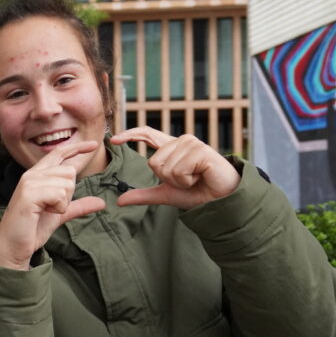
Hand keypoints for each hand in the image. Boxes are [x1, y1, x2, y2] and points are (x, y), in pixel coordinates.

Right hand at [0, 141, 105, 269]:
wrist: (14, 246)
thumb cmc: (32, 229)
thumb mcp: (59, 214)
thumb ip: (77, 206)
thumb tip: (102, 203)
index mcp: (37, 175)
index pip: (58, 153)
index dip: (77, 148)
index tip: (94, 145)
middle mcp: (32, 174)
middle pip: (70, 172)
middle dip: (69, 194)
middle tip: (51, 207)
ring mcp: (29, 182)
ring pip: (67, 183)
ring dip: (63, 203)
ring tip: (45, 211)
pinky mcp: (29, 193)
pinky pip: (60, 194)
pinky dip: (58, 207)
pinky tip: (43, 213)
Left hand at [110, 126, 239, 209]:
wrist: (221, 200)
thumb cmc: (197, 193)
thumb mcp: (166, 194)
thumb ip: (143, 195)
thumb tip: (119, 201)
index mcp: (172, 148)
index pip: (148, 135)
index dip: (131, 135)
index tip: (114, 140)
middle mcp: (181, 142)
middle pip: (153, 162)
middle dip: (167, 179)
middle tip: (188, 180)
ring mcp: (191, 144)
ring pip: (165, 167)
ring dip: (179, 181)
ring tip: (196, 179)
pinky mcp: (200, 150)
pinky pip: (179, 170)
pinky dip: (187, 181)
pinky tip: (201, 177)